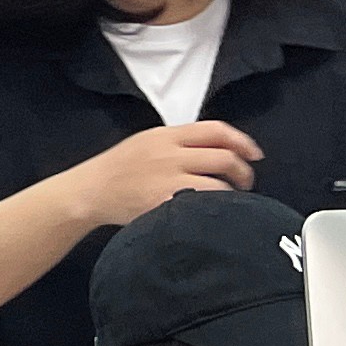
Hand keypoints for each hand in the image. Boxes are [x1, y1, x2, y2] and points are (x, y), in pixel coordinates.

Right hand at [67, 120, 260, 230]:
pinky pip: (201, 207)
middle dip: (244, 172)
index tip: (255, 154)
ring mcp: (167, 181)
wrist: (90, 191)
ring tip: (231, 202)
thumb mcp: (147, 142)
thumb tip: (221, 148)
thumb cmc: (120, 168)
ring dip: (232, 195)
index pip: (216, 130)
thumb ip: (180, 142)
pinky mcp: (163, 206)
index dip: (243, 141)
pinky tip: (214, 215)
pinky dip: (214, 211)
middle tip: (246, 182)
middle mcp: (169, 155)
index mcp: (166, 135)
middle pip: (224, 158)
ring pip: (218, 186)